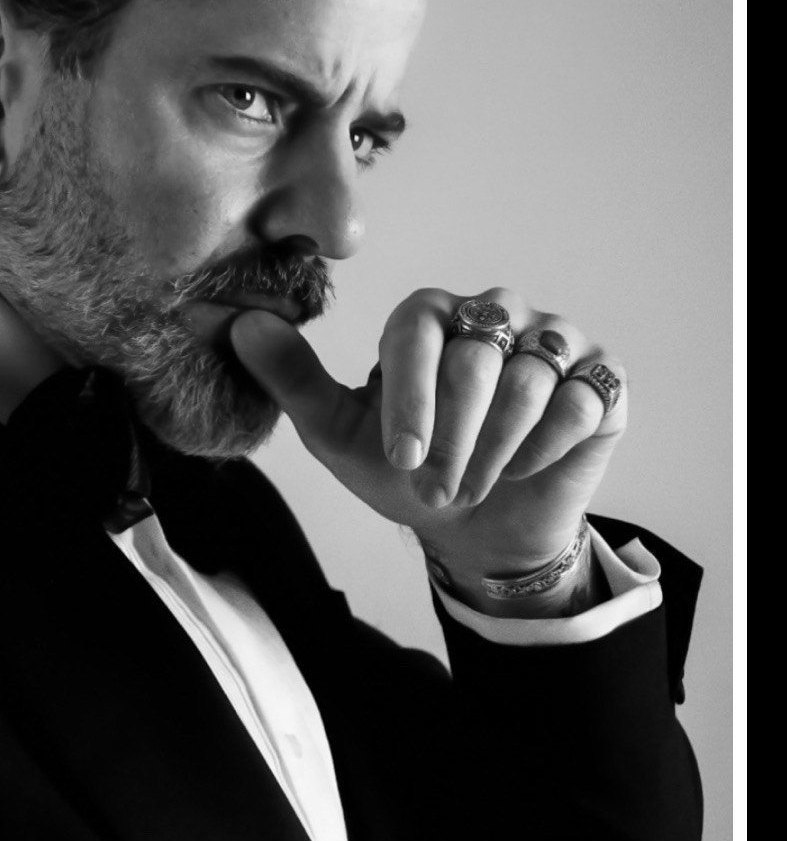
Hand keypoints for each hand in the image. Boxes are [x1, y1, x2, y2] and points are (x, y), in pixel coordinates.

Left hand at [230, 287, 627, 595]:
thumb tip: (241, 323)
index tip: (401, 459)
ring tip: (475, 484)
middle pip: (476, 359)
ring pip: (530, 382)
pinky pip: (581, 402)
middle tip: (438, 487)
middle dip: (453, 441)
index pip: (418, 330)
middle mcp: (495, 313)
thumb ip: (292, 378)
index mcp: (431, 315)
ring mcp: (553, 342)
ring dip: (495, 452)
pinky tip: (526, 467)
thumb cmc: (408, 470)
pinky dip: (546, 448)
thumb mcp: (337, 434)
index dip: (410, 398)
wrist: (477, 527)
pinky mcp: (601, 378)